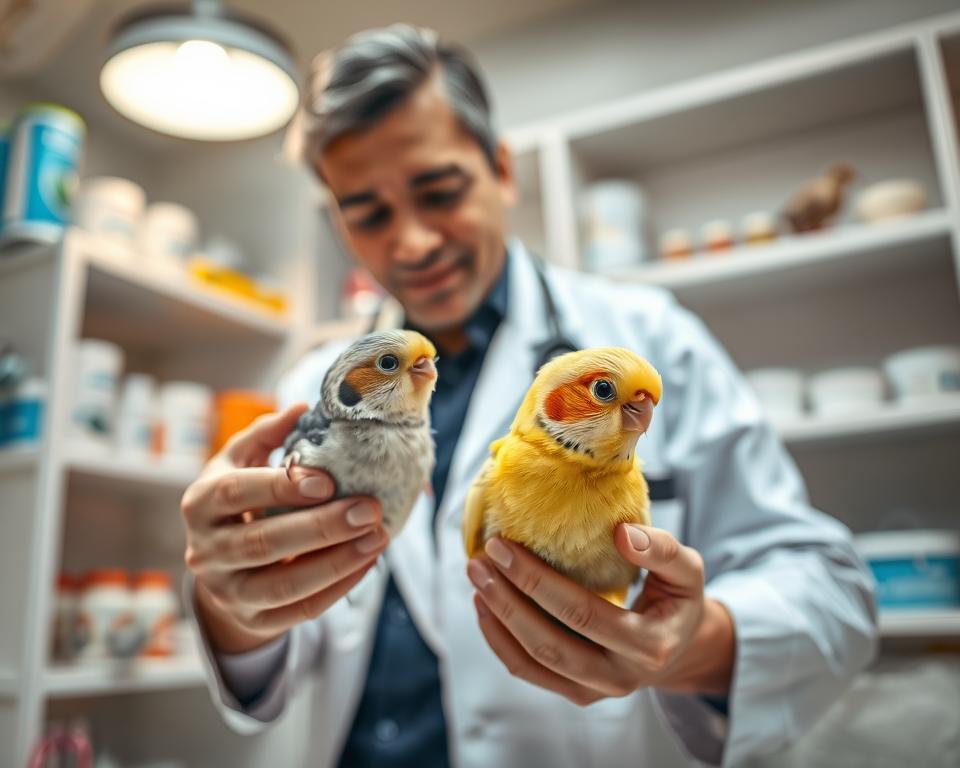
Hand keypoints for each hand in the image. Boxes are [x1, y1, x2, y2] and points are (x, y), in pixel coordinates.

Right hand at [181, 403, 388, 653]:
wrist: (221, 568)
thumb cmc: (239, 501)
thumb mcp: (239, 463)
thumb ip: (266, 434)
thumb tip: (302, 407)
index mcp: (200, 503)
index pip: (235, 493)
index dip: (280, 487)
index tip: (328, 481)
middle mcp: (205, 551)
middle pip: (263, 543)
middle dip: (322, 528)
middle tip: (370, 510)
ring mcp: (227, 591)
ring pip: (282, 585)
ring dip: (337, 563)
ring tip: (378, 538)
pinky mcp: (252, 620)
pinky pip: (299, 612)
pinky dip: (338, 588)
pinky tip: (368, 562)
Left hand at [467, 525, 734, 705]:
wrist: (679, 645)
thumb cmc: (677, 598)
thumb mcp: (687, 570)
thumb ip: (662, 550)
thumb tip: (621, 533)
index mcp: (649, 645)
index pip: (583, 614)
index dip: (538, 581)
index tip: (506, 544)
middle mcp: (621, 677)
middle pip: (550, 642)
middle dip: (508, 598)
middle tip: (481, 559)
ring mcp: (595, 690)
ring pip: (533, 661)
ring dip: (498, 618)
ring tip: (476, 577)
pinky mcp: (575, 693)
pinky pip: (529, 671)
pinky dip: (499, 640)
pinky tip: (484, 606)